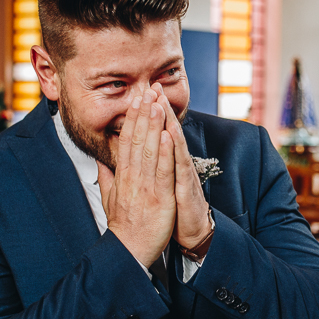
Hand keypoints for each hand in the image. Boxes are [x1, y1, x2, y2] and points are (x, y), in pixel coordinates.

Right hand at [97, 88, 175, 266]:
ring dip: (153, 126)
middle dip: (142, 114)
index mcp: (122, 175)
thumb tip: (101, 161)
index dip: (131, 118)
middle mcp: (132, 177)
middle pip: (136, 139)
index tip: (135, 99)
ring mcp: (145, 186)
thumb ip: (107, 177)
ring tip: (156, 103)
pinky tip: (167, 135)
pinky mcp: (159, 197)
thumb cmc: (124, 225)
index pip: (126, 140)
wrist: (130, 249)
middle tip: (146, 90)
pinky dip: (164, 153)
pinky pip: (162, 171)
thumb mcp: (110, 198)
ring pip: (149, 151)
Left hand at [151, 83, 211, 249]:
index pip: (154, 136)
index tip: (139, 95)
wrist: (192, 233)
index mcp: (164, 166)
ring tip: (160, 100)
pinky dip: (174, 148)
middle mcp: (175, 165)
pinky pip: (179, 165)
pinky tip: (169, 132)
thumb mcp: (156, 189)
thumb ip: (144, 173)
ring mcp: (182, 174)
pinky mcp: (186, 187)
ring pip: (174, 143)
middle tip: (152, 85)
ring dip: (167, 121)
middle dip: (158, 109)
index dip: (146, 116)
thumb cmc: (174, 212)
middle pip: (165, 132)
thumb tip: (126, 162)